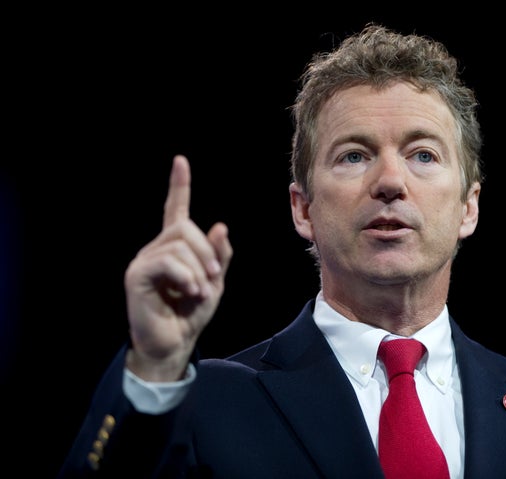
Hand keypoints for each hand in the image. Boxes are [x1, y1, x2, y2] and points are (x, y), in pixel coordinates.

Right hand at [124, 155, 232, 380]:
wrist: (173, 344)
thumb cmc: (191, 314)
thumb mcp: (214, 282)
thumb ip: (219, 255)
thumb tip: (220, 225)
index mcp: (174, 249)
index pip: (176, 210)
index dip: (179, 186)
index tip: (180, 162)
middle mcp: (156, 249)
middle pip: (184, 227)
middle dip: (207, 251)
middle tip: (213, 276)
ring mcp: (144, 261)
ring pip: (179, 245)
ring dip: (199, 270)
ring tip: (199, 292)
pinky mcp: (137, 276)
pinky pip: (168, 262)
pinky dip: (186, 277)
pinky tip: (190, 292)